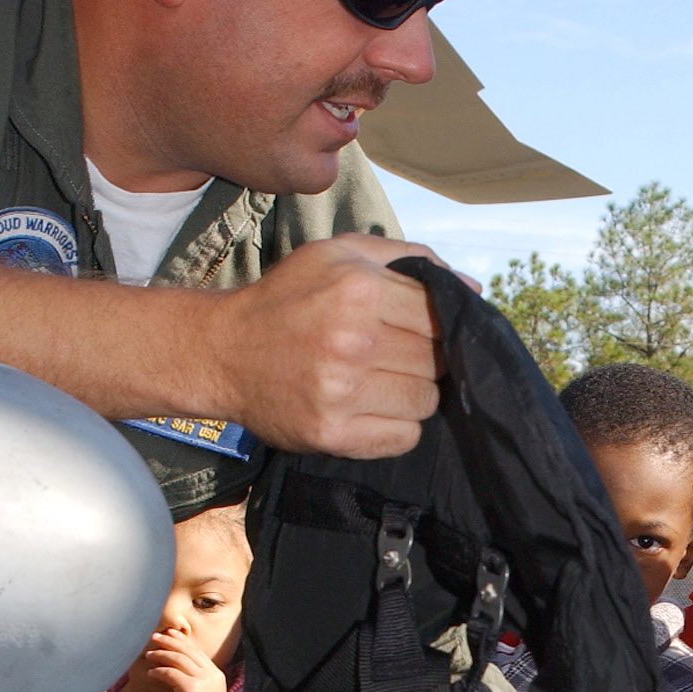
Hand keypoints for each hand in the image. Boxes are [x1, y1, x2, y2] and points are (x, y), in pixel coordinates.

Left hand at [144, 629, 228, 691]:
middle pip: (188, 651)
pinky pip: (171, 673)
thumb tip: (175, 670)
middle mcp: (212, 675)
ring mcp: (204, 681)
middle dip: (170, 641)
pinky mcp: (192, 689)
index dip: (182, 641)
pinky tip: (150, 673)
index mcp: (217, 675)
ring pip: (179, 659)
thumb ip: (195, 682)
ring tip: (148, 654)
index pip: (197, 652)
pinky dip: (158, 671)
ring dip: (161, 654)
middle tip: (154, 636)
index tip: (170, 634)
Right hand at [203, 234, 448, 456]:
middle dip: (424, 359)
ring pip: (427, 401)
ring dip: (412, 393)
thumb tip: (470, 287)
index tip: (415, 330)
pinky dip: (397, 426)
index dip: (435, 324)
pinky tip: (370, 408)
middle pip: (437, 361)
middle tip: (394, 356)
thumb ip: (407, 258)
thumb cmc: (288, 299)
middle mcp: (352, 341)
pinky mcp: (334, 433)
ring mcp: (342, 392)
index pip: (439, 316)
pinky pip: (405, 436)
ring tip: (380, 381)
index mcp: (358, 290)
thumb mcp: (337, 255)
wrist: (222, 352)